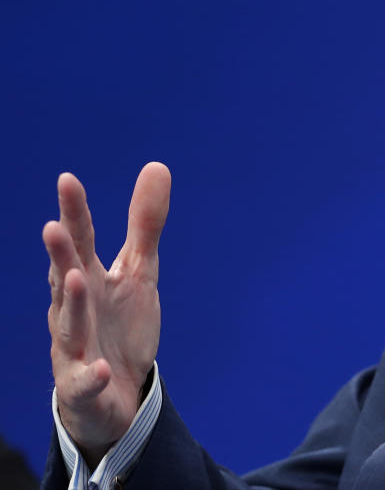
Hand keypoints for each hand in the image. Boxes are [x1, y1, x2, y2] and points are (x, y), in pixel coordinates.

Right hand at [43, 162, 169, 465]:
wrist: (116, 392)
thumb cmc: (120, 324)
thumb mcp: (139, 271)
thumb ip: (144, 224)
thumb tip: (157, 165)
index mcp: (88, 279)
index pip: (80, 241)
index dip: (75, 212)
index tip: (68, 180)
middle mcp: (74, 309)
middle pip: (65, 278)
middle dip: (60, 254)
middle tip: (53, 227)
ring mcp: (74, 348)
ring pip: (68, 325)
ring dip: (70, 303)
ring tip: (74, 278)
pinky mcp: (83, 385)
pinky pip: (85, 382)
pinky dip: (91, 376)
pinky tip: (102, 369)